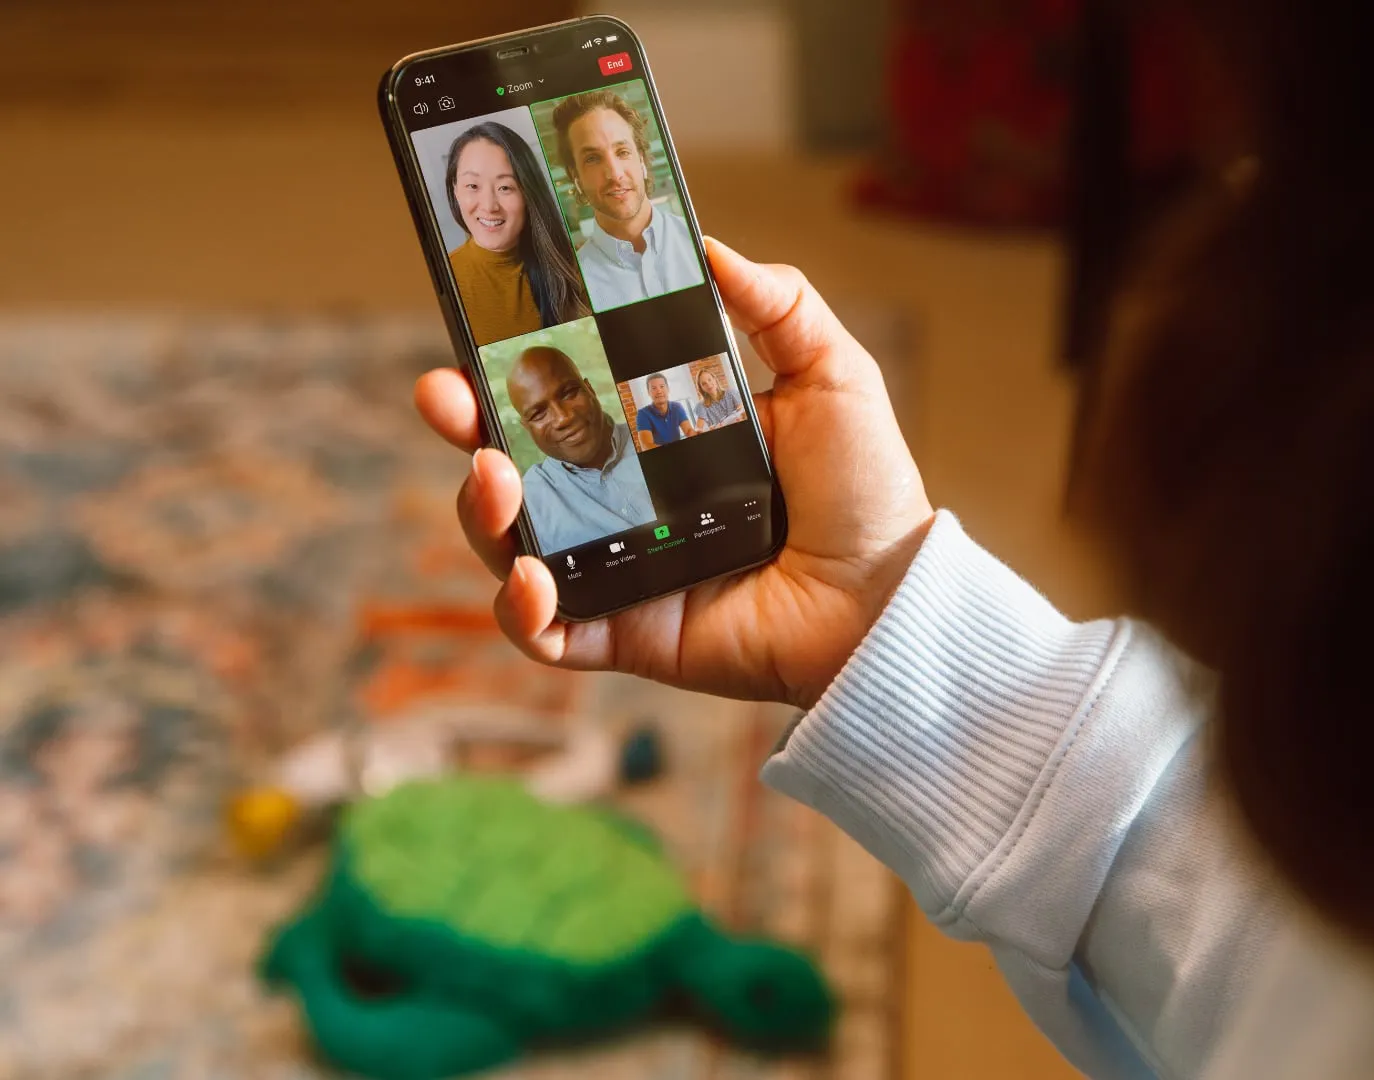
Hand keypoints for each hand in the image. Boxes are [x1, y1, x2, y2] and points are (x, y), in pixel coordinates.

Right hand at [414, 237, 934, 706]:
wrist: (890, 594)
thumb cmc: (866, 489)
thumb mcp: (833, 373)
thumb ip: (778, 303)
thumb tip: (709, 244)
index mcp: (657, 433)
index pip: (564, 389)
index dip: (510, 360)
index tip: (477, 323)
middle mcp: (624, 499)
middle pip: (514, 461)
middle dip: (463, 425)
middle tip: (445, 394)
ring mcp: (618, 567)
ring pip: (512, 544)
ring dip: (481, 511)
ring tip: (492, 478)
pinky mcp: (627, 634)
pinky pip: (548, 635)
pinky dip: (522, 614)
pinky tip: (533, 581)